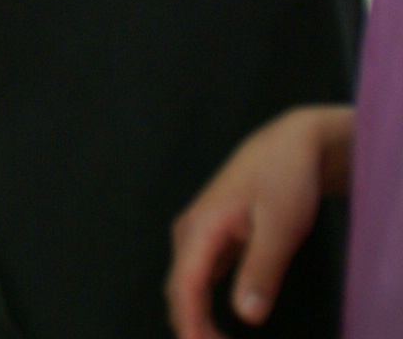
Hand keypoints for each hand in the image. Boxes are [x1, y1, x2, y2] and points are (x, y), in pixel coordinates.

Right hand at [167, 105, 354, 338]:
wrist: (288, 145)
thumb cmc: (284, 180)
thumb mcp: (281, 228)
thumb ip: (261, 271)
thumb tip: (246, 316)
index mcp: (201, 228)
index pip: (185, 286)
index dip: (190, 324)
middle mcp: (189, 232)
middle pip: (178, 289)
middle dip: (192, 328)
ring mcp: (197, 234)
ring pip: (185, 285)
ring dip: (196, 318)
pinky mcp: (210, 238)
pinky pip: (196, 278)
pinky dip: (202, 304)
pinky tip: (218, 322)